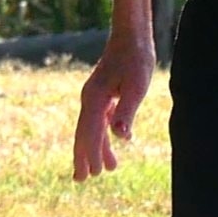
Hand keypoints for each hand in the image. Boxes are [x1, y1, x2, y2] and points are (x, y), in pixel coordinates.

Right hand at [72, 36, 153, 180]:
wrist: (131, 36)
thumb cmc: (136, 59)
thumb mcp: (136, 85)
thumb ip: (126, 110)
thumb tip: (121, 137)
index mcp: (95, 99)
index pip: (90, 133)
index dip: (92, 154)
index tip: (95, 174)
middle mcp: (89, 99)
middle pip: (83, 134)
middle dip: (83, 157)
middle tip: (81, 180)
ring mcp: (94, 97)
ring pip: (91, 129)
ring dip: (95, 149)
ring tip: (104, 171)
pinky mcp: (102, 94)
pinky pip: (98, 120)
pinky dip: (102, 135)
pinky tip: (112, 144)